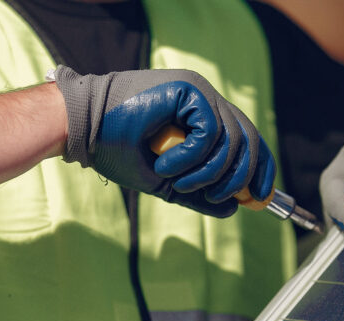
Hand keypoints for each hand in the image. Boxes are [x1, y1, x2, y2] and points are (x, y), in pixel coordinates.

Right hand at [53, 65, 275, 216]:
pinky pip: (210, 132)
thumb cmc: (117, 149)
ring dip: (207, 173)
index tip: (259, 198)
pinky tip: (166, 166)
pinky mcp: (189, 88)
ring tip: (177, 183)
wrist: (82, 128)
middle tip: (219, 197)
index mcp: (204, 116)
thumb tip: (233, 209)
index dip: (261, 169)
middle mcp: (207, 100)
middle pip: (249, 139)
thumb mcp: (165, 182)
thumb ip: (199, 194)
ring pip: (231, 141)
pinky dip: (191, 158)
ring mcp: (200, 91)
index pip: (248, 140)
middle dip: (241, 177)